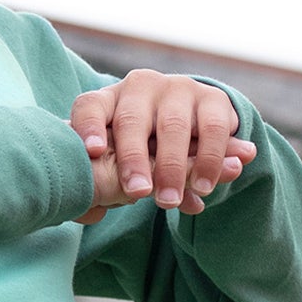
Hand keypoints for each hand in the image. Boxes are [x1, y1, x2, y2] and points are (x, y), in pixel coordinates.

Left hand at [69, 71, 256, 222]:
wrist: (194, 124)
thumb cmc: (140, 149)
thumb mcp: (119, 160)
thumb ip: (109, 180)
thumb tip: (93, 213)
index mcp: (108, 100)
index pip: (90, 107)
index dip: (88, 128)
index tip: (93, 151)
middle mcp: (141, 87)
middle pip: (131, 121)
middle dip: (134, 159)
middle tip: (138, 192)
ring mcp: (177, 88)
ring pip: (173, 126)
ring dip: (173, 167)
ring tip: (170, 200)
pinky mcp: (213, 98)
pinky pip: (213, 129)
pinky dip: (209, 161)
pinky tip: (203, 188)